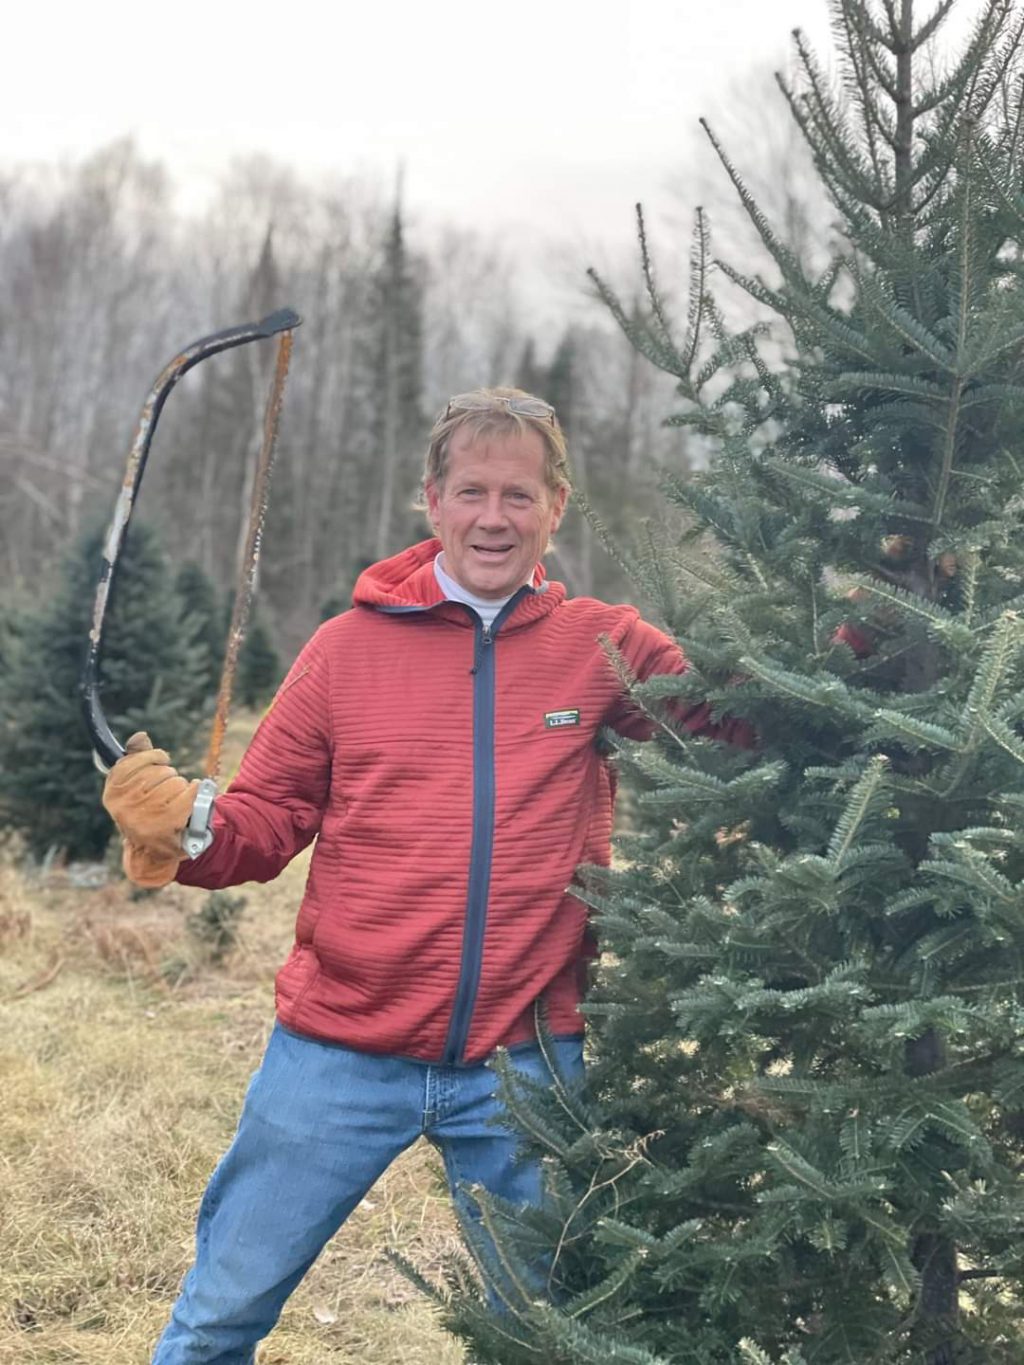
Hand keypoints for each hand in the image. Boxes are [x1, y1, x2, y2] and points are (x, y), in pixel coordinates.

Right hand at [102, 732, 197, 887]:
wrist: (154, 853)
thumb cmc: (146, 813)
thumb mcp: (135, 788)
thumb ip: (136, 759)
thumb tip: (141, 736)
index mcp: (112, 793)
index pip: (132, 761)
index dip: (152, 757)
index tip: (162, 760)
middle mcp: (124, 805)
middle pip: (157, 771)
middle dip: (169, 775)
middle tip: (169, 789)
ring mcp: (145, 815)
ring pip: (174, 781)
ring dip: (181, 786)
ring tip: (177, 799)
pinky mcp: (168, 822)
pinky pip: (188, 792)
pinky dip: (195, 790)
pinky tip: (193, 795)